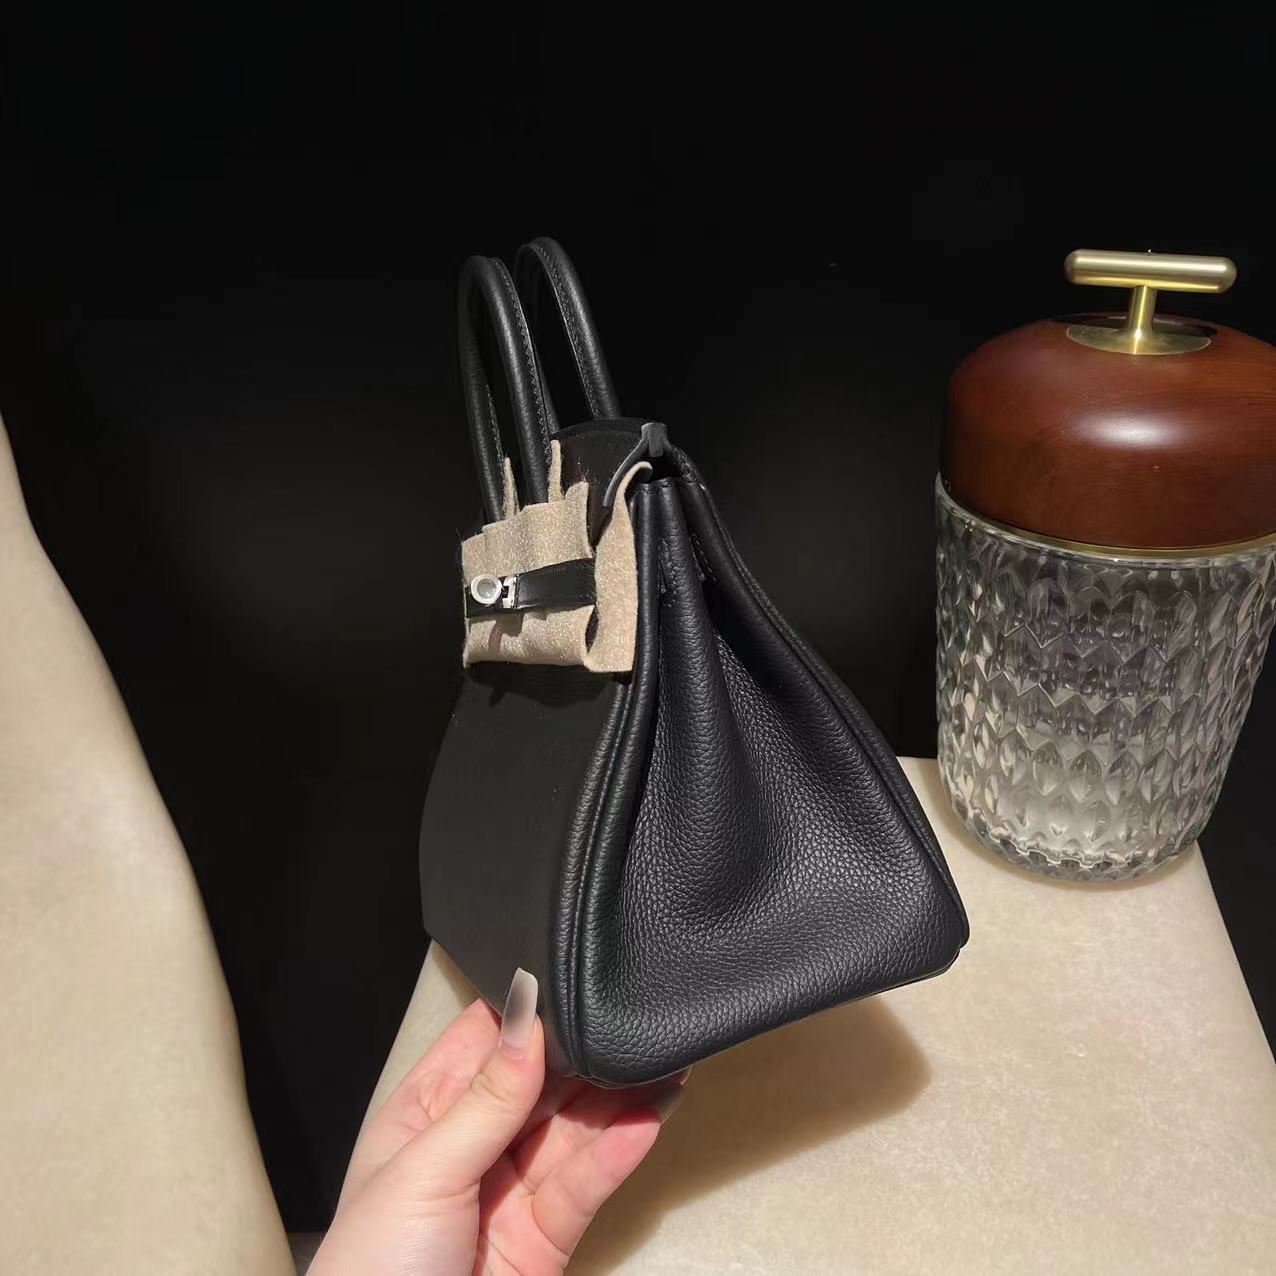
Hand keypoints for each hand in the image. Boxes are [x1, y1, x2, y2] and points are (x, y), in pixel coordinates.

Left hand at [310, 969, 685, 1274]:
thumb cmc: (371, 1270)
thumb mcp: (422, 1172)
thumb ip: (484, 1100)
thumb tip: (527, 1021)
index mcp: (424, 1114)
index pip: (483, 1043)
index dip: (527, 1015)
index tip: (571, 983)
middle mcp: (471, 1145)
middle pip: (540, 1083)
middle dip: (586, 1055)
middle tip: (635, 1023)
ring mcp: (511, 1191)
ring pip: (573, 1131)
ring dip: (618, 1100)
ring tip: (664, 1065)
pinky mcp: (545, 1237)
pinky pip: (586, 1185)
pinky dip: (619, 1154)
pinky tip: (646, 1122)